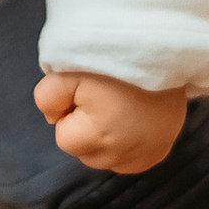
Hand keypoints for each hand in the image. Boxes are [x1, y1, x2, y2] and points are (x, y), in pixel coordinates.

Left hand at [35, 71, 186, 173]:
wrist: (161, 49)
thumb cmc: (114, 59)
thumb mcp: (66, 72)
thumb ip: (47, 98)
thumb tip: (53, 118)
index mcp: (98, 137)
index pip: (64, 139)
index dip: (70, 113)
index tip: (88, 93)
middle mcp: (123, 156)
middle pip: (86, 152)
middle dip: (88, 129)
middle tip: (106, 97)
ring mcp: (144, 156)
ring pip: (106, 157)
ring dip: (107, 138)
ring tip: (121, 106)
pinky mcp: (159, 153)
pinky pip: (129, 159)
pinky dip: (127, 144)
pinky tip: (133, 120)